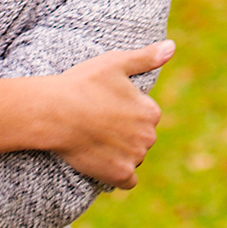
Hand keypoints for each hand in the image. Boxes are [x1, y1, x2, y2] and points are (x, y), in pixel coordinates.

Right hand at [47, 40, 173, 188]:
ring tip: (96, 142)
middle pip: (141, 138)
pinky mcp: (119, 174)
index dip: (125, 112)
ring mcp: (134, 157)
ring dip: (122, 154)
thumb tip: (172, 47)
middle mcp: (148, 135)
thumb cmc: (82, 84)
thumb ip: (146, 57)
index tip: (107, 108)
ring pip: (134, 158)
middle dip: (126, 134)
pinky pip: (127, 180)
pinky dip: (118, 174)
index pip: (145, 116)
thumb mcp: (115, 63)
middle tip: (99, 125)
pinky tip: (103, 164)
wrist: (54, 113)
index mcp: (150, 111)